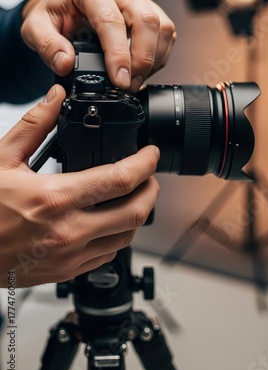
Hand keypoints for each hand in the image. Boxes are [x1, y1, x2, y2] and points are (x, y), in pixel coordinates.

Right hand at [0, 85, 159, 287]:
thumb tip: (55, 97)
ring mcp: (70, 256)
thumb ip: (34, 125)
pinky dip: (119, 235)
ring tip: (133, 195)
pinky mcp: (67, 272)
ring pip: (127, 237)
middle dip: (151, 189)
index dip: (145, 163)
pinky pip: (108, 255)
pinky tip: (110, 221)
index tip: (150, 153)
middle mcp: (68, 232)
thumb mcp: (2, 160)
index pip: (120, 180)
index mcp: (55, 198)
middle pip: (135, 212)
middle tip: (149, 175)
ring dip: (138, 213)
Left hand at [21, 0, 175, 91]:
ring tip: (135, 81)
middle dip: (142, 59)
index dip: (119, 54)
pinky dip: (159, 56)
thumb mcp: (35, 28)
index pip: (112, 20)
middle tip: (129, 85)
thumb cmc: (52, 14)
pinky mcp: (147, 10)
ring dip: (154, 59)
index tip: (119, 80)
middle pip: (146, 20)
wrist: (61, 8)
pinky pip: (165, 32)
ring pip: (161, 26)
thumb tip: (65, 63)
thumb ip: (46, 45)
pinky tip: (142, 70)